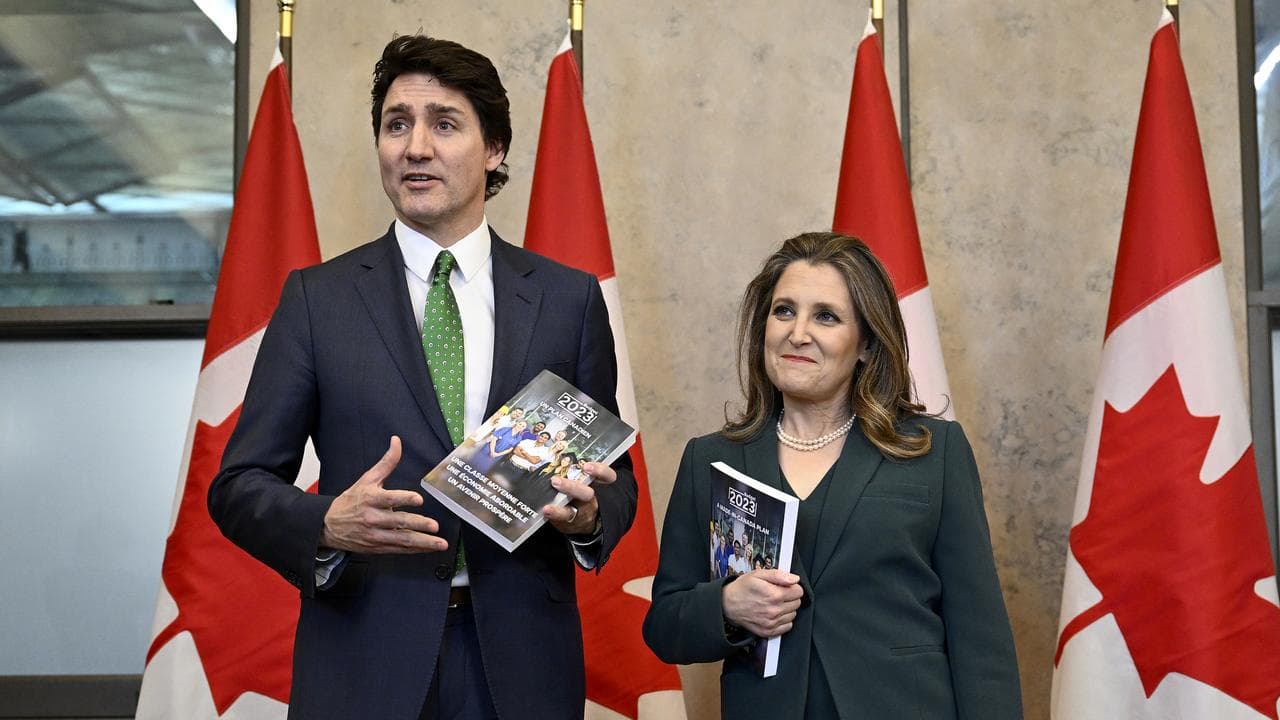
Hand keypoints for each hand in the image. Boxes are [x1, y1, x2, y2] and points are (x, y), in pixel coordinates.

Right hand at [320, 436, 447, 553]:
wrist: (328, 525)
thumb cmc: (351, 500)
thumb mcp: (367, 479)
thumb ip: (386, 462)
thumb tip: (397, 441)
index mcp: (370, 499)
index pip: (389, 499)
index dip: (404, 499)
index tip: (419, 500)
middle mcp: (372, 518)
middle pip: (398, 522)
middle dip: (418, 524)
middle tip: (434, 526)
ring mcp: (375, 535)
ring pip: (401, 539)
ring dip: (422, 542)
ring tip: (439, 542)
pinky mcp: (377, 547)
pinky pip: (399, 549)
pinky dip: (415, 550)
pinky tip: (429, 548)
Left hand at [542, 461, 615, 535]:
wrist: (584, 519)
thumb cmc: (580, 492)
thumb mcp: (583, 480)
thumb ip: (573, 469)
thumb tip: (552, 453)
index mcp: (596, 484)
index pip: (607, 476)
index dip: (600, 471)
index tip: (587, 466)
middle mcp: (590, 499)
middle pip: (587, 494)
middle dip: (572, 488)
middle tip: (555, 481)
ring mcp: (581, 512)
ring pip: (573, 511)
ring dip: (559, 509)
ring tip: (547, 507)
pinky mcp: (570, 522)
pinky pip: (562, 520)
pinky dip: (553, 515)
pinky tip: (546, 511)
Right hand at [721, 569, 802, 637]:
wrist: (728, 604)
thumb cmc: (742, 588)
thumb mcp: (758, 574)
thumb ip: (779, 575)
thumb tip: (794, 579)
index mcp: (774, 595)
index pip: (799, 591)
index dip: (792, 587)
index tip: (785, 586)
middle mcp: (774, 610)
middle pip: (797, 603)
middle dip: (790, 597)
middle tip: (777, 594)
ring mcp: (772, 622)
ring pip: (793, 614)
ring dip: (787, 609)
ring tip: (774, 603)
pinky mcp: (769, 631)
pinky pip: (787, 626)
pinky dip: (783, 620)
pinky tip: (774, 613)